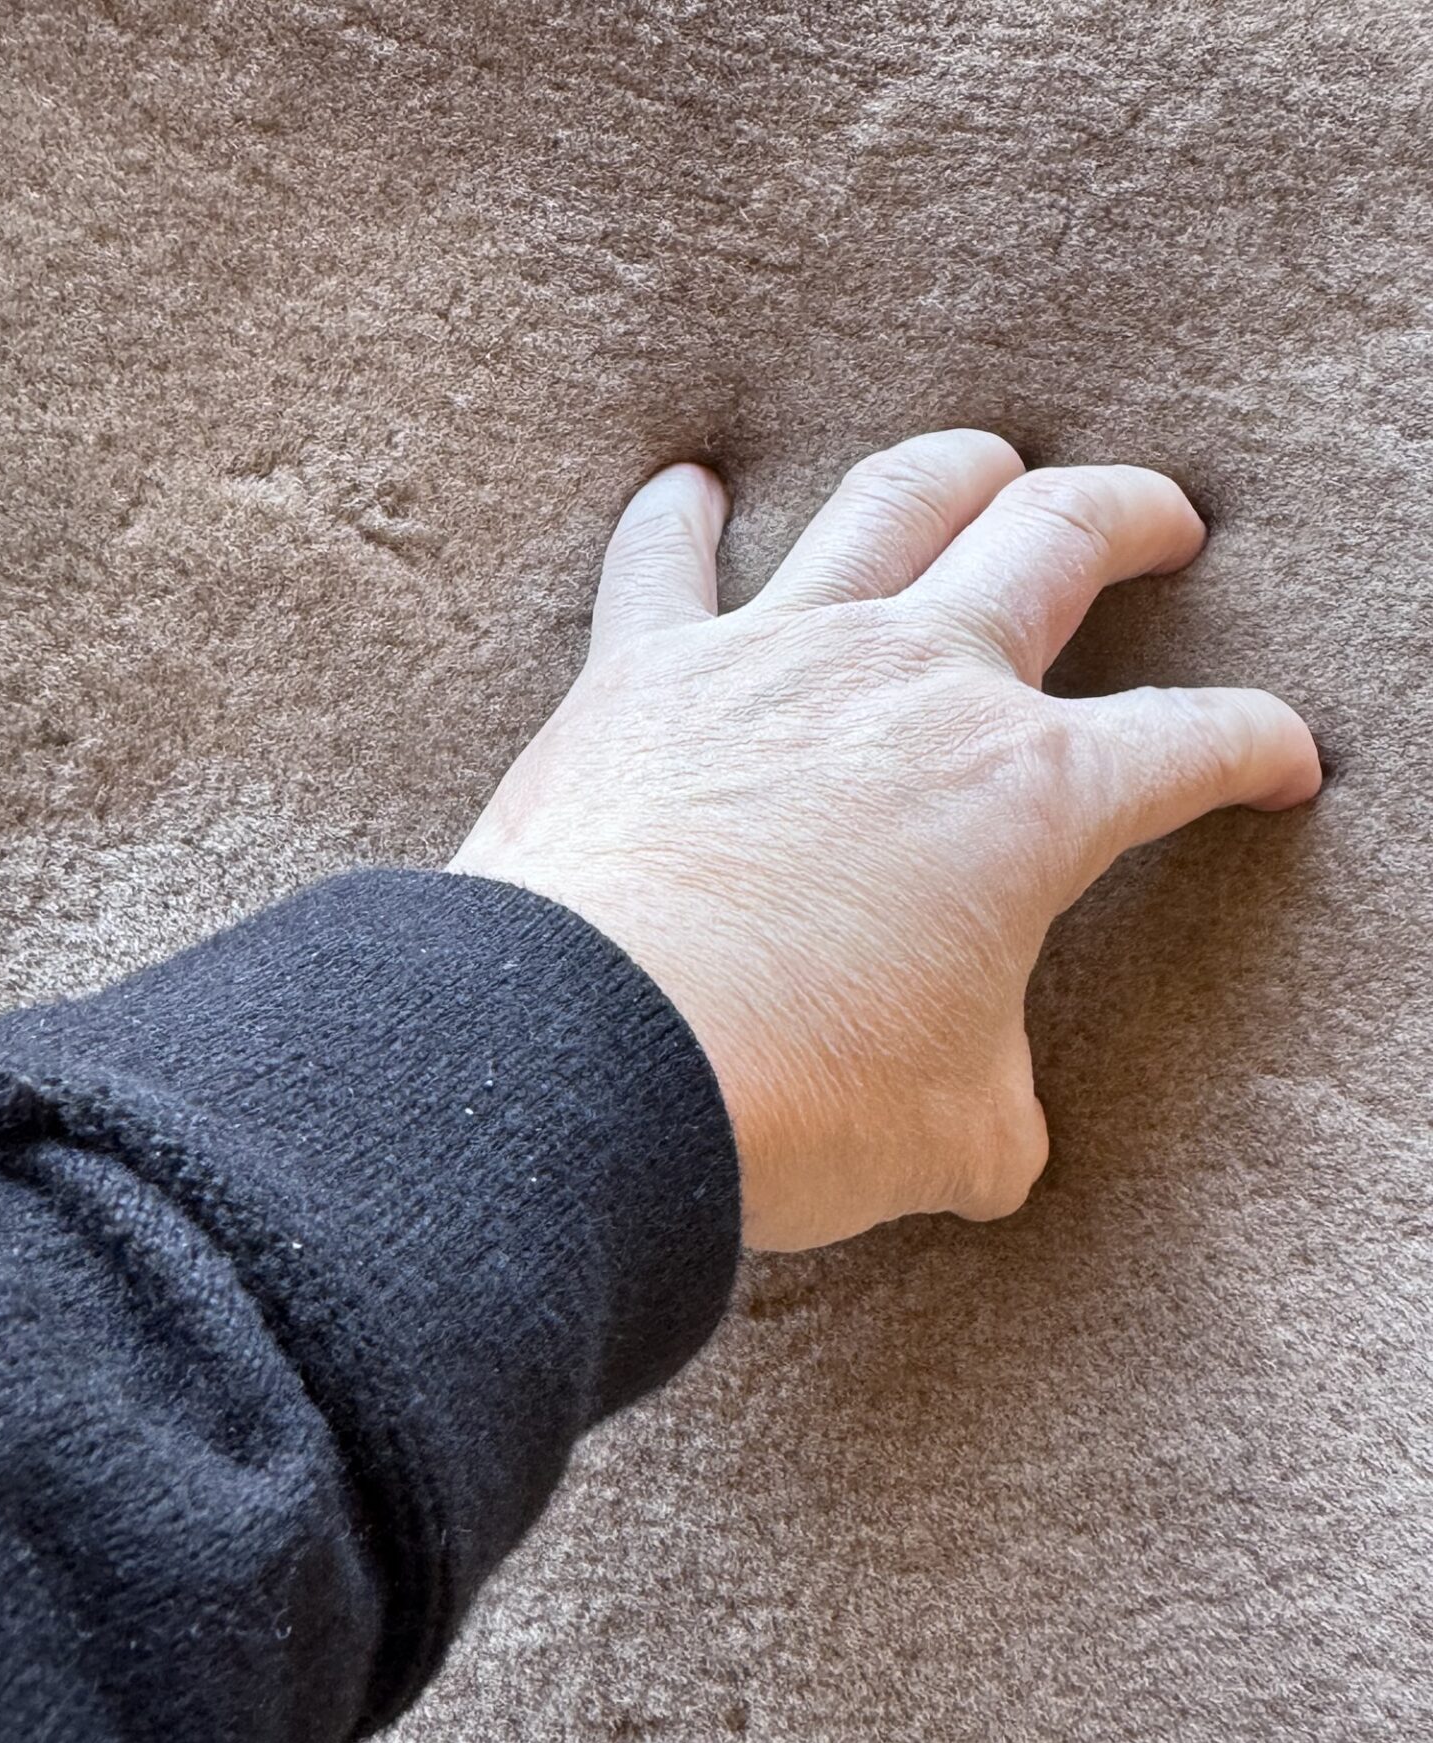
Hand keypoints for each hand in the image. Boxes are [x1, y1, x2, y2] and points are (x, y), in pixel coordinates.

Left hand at [452, 431, 1319, 1251]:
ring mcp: (781, 657)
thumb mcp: (955, 1136)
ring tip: (991, 458)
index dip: (1257, 746)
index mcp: (1031, 798)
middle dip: (1134, 517)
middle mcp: (920, 688)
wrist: (601, 1063)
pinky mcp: (647, 668)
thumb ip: (1000, 1115)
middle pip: (1057, 541)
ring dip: (958, 468)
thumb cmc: (795, 1094)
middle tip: (1166, 522)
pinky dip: (677, 516)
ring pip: (894, 504)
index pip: (1191, 745)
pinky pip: (664, 559)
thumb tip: (999, 1143)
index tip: (1283, 759)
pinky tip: (687, 488)